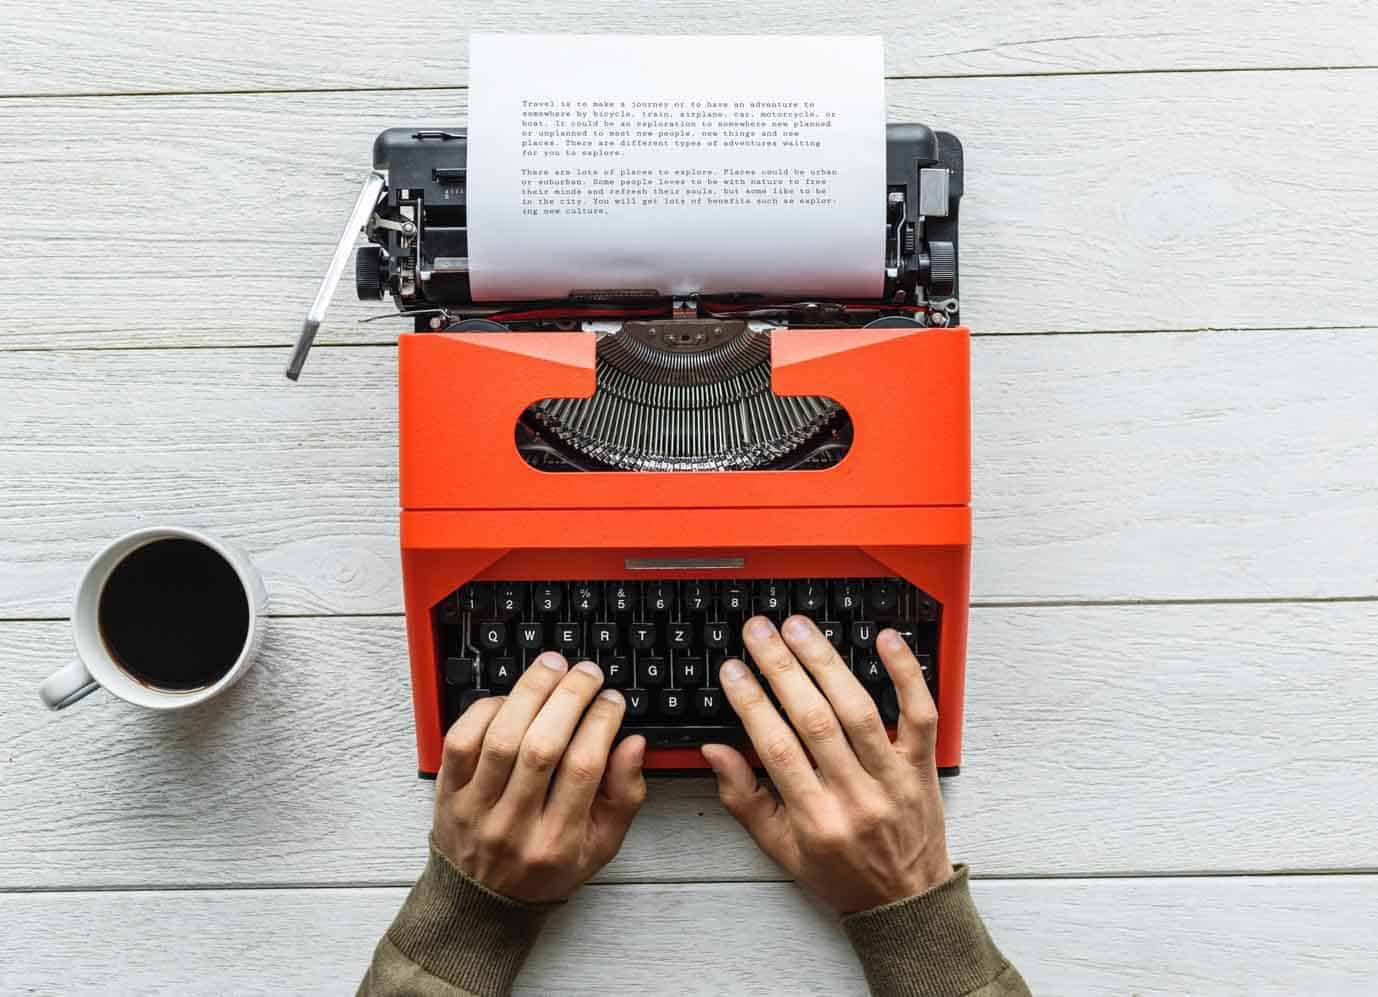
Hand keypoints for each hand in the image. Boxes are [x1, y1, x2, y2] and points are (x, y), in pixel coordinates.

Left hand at [433, 653, 646, 902]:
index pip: (583, 768)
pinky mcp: (448, 793)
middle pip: (542, 747)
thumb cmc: (546, 868)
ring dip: (530, 692)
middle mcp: (514, 826)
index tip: (613, 700)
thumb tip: (633, 743)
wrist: (482, 903)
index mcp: (558, 842)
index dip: (601, 722)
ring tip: (553, 667)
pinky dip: (486, 709)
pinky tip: (510, 697)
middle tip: (587, 673)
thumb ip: (625, 796)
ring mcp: (476, 808)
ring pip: (501, 738)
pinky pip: (461, 740)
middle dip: (569, 698)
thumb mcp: (601, 845)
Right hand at [702, 616, 952, 914]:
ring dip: (826, 662)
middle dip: (782, 668)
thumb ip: (744, 799)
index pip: (777, 749)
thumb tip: (714, 750)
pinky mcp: (923, 765)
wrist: (906, 903)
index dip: (751, 703)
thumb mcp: (780, 849)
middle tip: (759, 632)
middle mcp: (856, 797)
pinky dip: (906, 673)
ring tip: (799, 628)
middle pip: (816, 720)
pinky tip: (884, 640)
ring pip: (859, 710)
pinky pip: (920, 713)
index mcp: (816, 820)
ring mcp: (893, 778)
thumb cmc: (840, 873)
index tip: (732, 670)